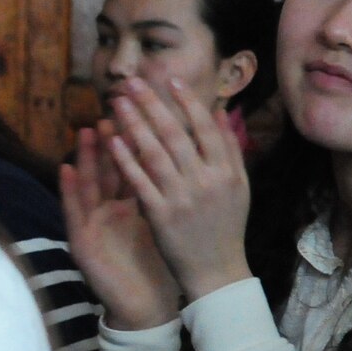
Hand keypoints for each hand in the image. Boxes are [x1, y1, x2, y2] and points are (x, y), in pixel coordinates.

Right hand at [61, 120, 179, 329]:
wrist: (144, 308)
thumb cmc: (155, 266)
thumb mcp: (163, 222)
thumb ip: (168, 192)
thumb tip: (185, 160)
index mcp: (132, 204)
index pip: (135, 165)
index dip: (139, 139)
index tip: (146, 111)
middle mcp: (109, 209)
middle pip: (109, 169)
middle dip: (111, 139)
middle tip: (113, 108)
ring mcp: (94, 224)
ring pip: (88, 184)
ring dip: (85, 157)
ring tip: (84, 129)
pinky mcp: (82, 241)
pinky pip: (73, 212)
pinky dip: (68, 190)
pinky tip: (65, 169)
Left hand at [106, 77, 253, 302]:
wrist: (217, 272)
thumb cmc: (226, 226)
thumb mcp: (239, 186)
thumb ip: (231, 148)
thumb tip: (221, 111)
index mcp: (226, 171)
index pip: (205, 128)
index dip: (187, 101)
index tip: (169, 78)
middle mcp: (206, 181)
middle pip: (175, 133)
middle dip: (152, 104)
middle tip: (132, 81)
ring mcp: (183, 198)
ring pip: (155, 152)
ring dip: (134, 124)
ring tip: (118, 102)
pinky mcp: (161, 215)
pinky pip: (140, 181)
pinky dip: (126, 159)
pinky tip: (112, 140)